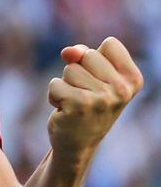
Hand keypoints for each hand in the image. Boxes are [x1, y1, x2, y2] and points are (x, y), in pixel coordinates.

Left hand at [47, 37, 142, 160]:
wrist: (77, 143)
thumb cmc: (86, 103)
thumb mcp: (90, 75)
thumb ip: (81, 54)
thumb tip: (68, 52)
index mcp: (133, 79)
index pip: (111, 43)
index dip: (96, 57)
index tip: (99, 79)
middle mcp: (122, 89)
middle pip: (87, 54)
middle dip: (78, 70)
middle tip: (84, 93)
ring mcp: (102, 98)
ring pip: (69, 69)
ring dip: (65, 84)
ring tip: (75, 102)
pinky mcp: (80, 105)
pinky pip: (55, 84)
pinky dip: (54, 95)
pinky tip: (65, 110)